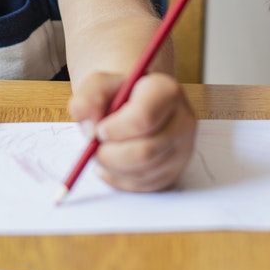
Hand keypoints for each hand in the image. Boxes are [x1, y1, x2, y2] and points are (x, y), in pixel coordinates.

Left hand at [68, 71, 196, 191]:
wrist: (135, 102)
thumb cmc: (117, 93)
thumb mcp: (97, 84)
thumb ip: (87, 100)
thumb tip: (91, 129)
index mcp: (165, 91)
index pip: (144, 118)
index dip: (115, 129)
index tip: (99, 129)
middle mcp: (182, 120)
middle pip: (145, 152)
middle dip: (111, 155)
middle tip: (95, 148)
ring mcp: (182, 148)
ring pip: (144, 172)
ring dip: (113, 168)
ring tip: (102, 153)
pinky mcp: (175, 170)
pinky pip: (145, 186)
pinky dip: (120, 180)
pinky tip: (111, 165)